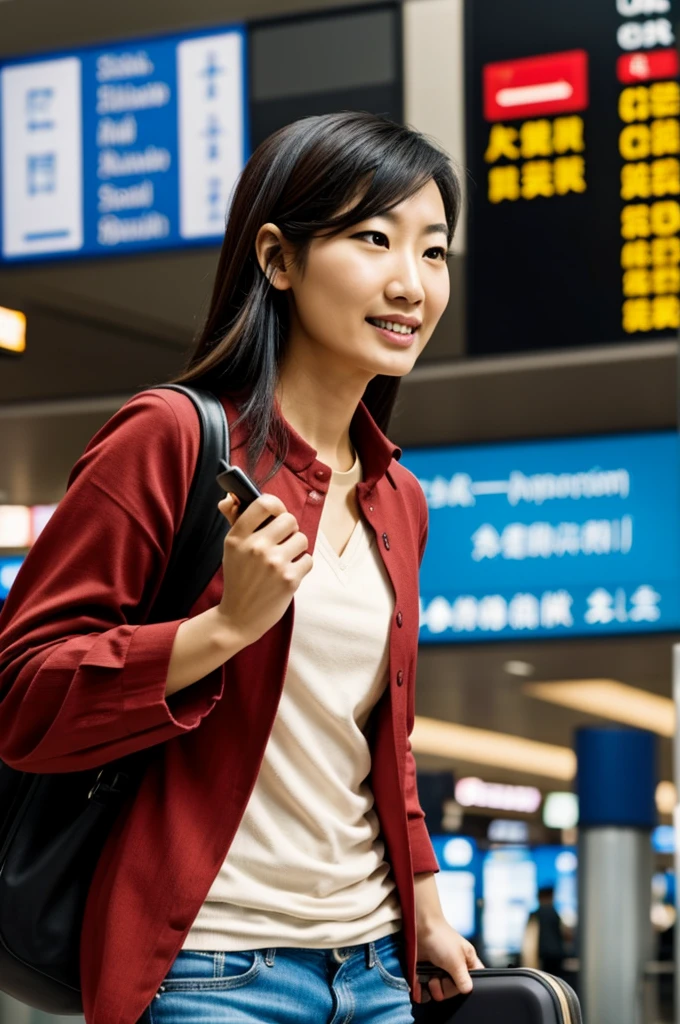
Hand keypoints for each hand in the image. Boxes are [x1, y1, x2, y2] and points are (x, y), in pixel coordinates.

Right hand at [217, 493, 312, 644]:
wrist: (238, 618)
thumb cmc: (237, 579)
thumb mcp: (230, 549)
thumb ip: (233, 521)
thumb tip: (228, 499)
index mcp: (238, 537)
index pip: (265, 503)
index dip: (277, 506)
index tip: (277, 515)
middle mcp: (255, 547)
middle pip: (289, 519)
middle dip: (290, 530)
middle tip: (282, 542)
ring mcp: (274, 563)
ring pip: (302, 539)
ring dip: (297, 549)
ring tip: (284, 560)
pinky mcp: (290, 579)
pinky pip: (308, 560)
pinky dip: (301, 567)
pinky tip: (288, 575)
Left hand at [416, 919, 483, 1002]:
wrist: (419, 927)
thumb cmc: (441, 938)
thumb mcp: (456, 961)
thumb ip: (463, 979)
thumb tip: (467, 990)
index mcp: (468, 961)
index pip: (475, 981)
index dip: (467, 987)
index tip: (458, 986)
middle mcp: (455, 967)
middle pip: (455, 989)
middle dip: (446, 989)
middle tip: (440, 980)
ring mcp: (441, 969)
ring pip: (441, 990)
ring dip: (434, 989)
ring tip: (430, 980)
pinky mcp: (427, 970)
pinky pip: (427, 987)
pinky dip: (423, 988)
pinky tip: (421, 984)